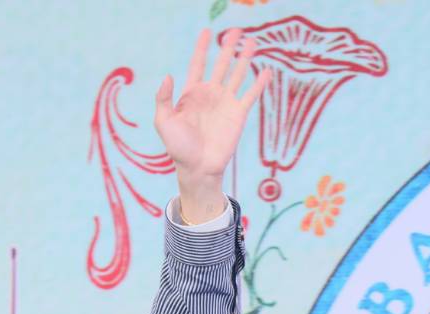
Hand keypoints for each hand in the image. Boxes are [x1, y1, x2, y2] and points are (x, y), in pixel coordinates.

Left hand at [154, 27, 267, 223]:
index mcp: (191, 94)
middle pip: (220, 65)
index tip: (207, 32)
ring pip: (237, 75)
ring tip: (252, 42)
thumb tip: (168, 76)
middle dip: (227, 48)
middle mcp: (210, 95)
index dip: (201, 48)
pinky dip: (259, 83)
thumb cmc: (178, 147)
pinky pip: (250, 95)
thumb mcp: (164, 122)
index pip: (197, 65)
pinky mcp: (238, 114)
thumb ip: (164, 99)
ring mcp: (225, 103)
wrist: (198, 167)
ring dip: (244, 59)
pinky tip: (266, 70)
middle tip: (235, 31)